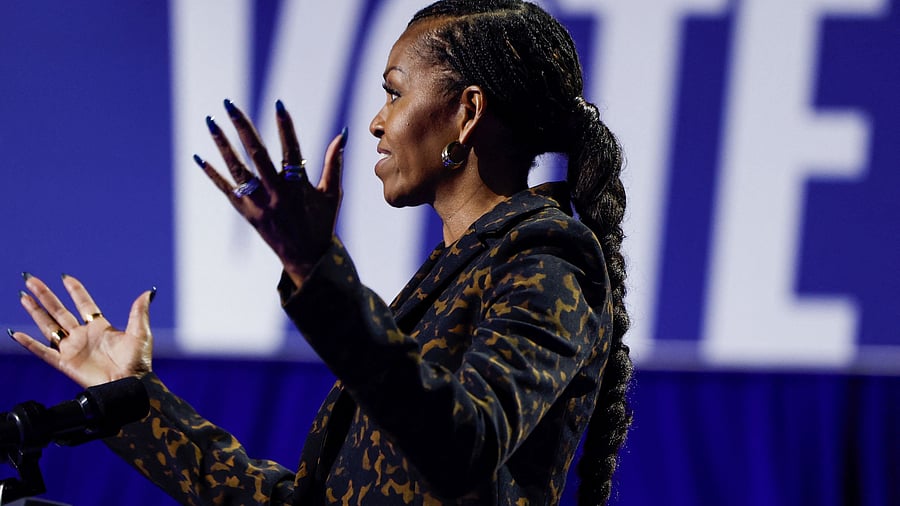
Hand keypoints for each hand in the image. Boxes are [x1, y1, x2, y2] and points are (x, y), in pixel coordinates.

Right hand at [10, 274, 154, 388]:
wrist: (130, 384)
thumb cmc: (138, 362)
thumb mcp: (141, 332)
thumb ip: (139, 311)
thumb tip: (148, 292)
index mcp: (101, 327)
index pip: (84, 303)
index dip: (74, 290)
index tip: (65, 277)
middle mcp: (83, 335)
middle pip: (59, 310)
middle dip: (45, 295)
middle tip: (31, 280)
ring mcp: (73, 348)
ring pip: (48, 326)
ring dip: (35, 312)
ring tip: (23, 297)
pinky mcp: (65, 363)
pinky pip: (43, 351)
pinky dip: (29, 343)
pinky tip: (17, 334)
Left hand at [195, 99, 345, 286]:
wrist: (306, 258)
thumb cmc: (322, 222)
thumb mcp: (332, 194)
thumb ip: (334, 163)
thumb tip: (342, 135)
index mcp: (299, 188)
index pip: (291, 150)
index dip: (285, 126)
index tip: (278, 102)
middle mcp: (277, 195)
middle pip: (257, 155)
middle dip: (242, 127)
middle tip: (229, 104)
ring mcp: (259, 205)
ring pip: (237, 170)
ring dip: (222, 145)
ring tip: (210, 121)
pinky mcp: (246, 214)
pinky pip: (226, 190)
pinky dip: (212, 174)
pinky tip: (198, 157)